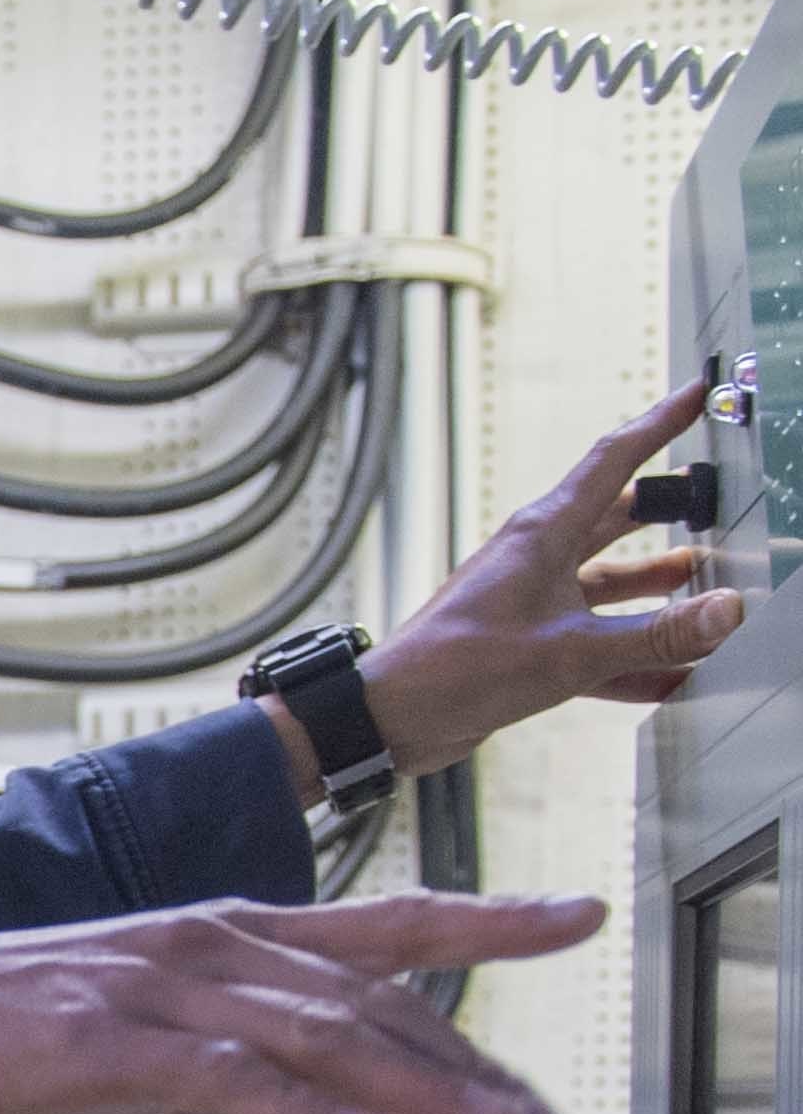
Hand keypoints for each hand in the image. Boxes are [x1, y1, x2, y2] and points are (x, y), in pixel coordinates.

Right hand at [0, 890, 602, 1113]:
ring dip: (422, 1087)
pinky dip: (306, 1108)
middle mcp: (202, 947)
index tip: (571, 919)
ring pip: (321, 1032)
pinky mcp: (106, 1043)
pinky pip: (228, 1075)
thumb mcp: (129, 1035)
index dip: (483, 922)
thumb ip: (222, 1058)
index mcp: (212, 937)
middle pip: (371, 996)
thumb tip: (309, 1105)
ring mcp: (156, 989)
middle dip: (472, 1060)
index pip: (374, 927)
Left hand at [317, 377, 748, 787]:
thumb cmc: (455, 671)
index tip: (698, 394)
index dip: (661, 423)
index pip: (614, 459)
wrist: (388, 719)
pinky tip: (669, 674)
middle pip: (617, 518)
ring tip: (705, 586)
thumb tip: (725, 611)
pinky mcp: (525, 643)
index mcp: (543, 534)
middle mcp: (537, 557)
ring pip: (608, 581)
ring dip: (655, 587)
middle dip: (668, 509)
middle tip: (715, 497)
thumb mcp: (571, 652)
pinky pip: (592, 639)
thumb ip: (654, 635)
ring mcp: (531, 600)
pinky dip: (630, 655)